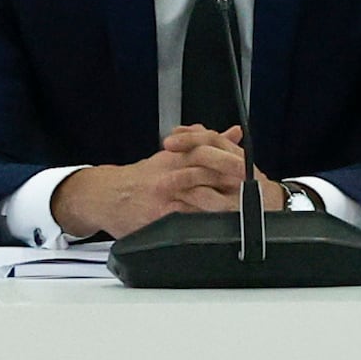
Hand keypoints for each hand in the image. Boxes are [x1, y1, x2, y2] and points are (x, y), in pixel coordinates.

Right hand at [56, 128, 259, 236]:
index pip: (209, 153)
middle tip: (254, 190)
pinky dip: (202, 223)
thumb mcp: (173, 155)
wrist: (106, 194)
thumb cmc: (141, 177)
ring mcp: (164, 196)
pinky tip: (218, 227)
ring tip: (243, 211)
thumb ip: (206, 143)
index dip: (232, 161)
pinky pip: (184, 220)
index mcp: (178, 157)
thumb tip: (234, 133)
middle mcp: (171, 173)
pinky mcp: (158, 217)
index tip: (251, 168)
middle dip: (230, 182)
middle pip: (206, 172)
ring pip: (197, 196)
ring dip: (222, 203)